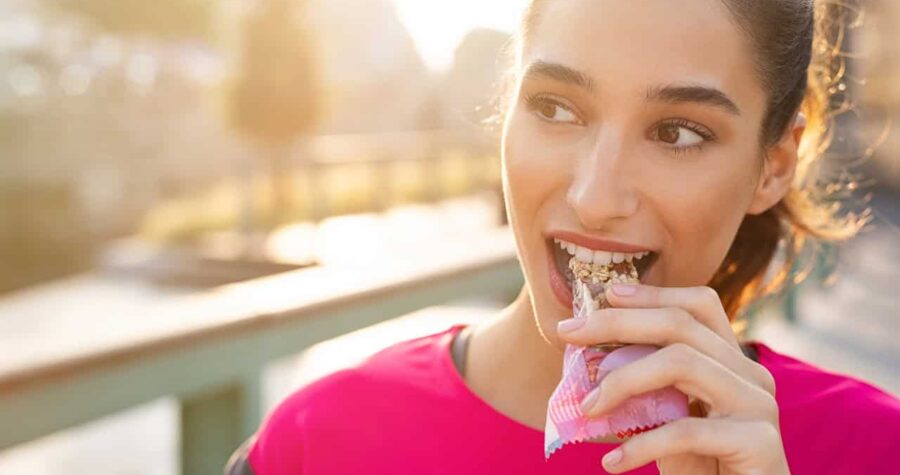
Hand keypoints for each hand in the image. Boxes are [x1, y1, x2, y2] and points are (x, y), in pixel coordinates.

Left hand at [556, 284, 789, 474]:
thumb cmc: (704, 471)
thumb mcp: (670, 422)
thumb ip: (647, 391)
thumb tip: (589, 361)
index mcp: (733, 363)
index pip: (699, 306)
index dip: (653, 294)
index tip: (607, 294)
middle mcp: (752, 375)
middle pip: (681, 325)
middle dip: (617, 323)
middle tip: (568, 334)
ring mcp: (759, 406)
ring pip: (682, 362)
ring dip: (622, 381)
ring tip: (587, 409)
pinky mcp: (759, 443)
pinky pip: (686, 429)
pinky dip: (642, 445)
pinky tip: (612, 462)